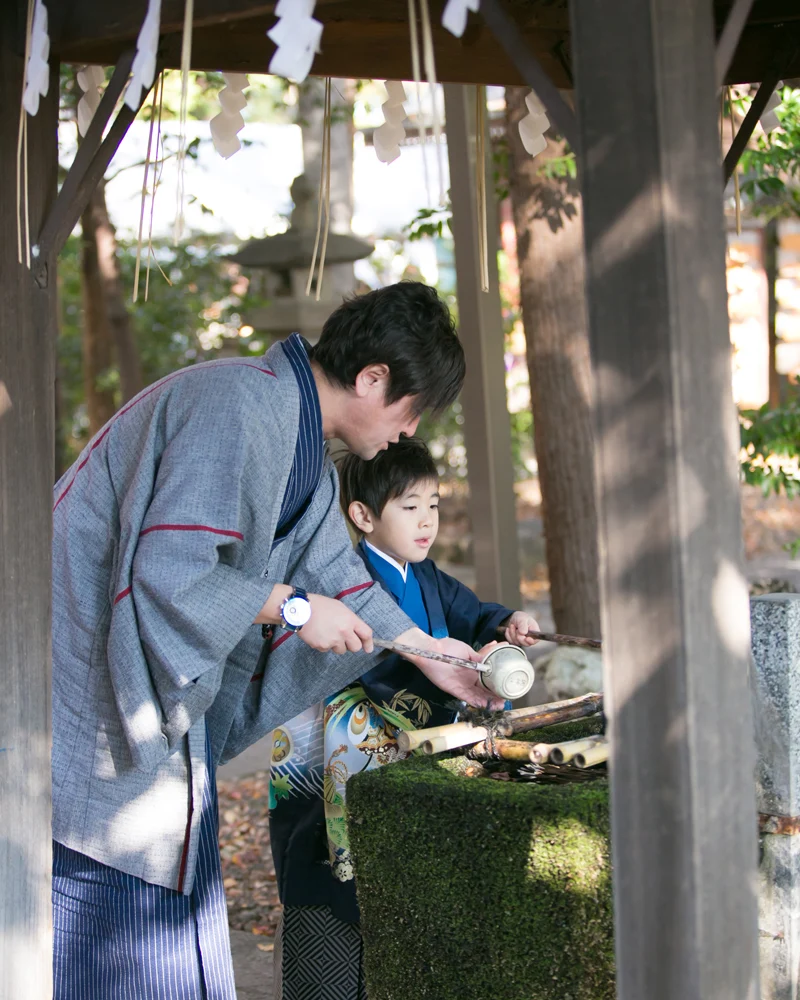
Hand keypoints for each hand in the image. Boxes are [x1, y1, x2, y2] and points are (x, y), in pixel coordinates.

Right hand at [254, 586, 372, 653]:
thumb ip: (350, 621)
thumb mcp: (340, 608)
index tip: (368, 648)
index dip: (369, 643)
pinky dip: (324, 645)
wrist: (301, 609)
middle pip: (355, 647)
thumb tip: (356, 632)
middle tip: (344, 640)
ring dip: (337, 645)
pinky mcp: (322, 646)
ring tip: (328, 633)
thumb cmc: (320, 606)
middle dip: (351, 645)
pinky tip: (319, 635)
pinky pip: (327, 650)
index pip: (366, 634)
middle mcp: (344, 632)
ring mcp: (333, 640)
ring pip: (341, 650)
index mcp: (350, 620)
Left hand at [394, 629, 504, 709]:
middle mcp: (470, 678)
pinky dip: (477, 702)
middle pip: (485, 689)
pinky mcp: (455, 690)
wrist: (432, 651)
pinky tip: (486, 706)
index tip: (507, 685)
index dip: (497, 682)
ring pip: (478, 696)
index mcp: (474, 668)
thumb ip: (479, 657)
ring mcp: (463, 685)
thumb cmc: (448, 647)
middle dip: (496, 694)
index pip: (488, 677)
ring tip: (500, 705)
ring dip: (489, 701)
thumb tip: (490, 662)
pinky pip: (468, 698)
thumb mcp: (467, 650)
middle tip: (506, 698)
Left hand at [504, 611, 539, 646]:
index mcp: (534, 632)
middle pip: (525, 643)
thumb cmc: (521, 618)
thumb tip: (523, 633)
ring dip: (512, 633)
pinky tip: (509, 629)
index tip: (526, 638)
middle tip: (516, 628)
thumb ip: (523, 625)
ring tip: (512, 625)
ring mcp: (522, 641)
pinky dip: (508, 635)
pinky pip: (511, 641)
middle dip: (519, 636)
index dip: (531, 641)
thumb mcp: (522, 619)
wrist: (514, 618)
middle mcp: (529, 638)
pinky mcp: (516, 642)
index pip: (535, 640)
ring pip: (516, 642)